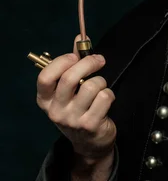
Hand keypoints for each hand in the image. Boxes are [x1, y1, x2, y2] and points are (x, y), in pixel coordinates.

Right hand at [36, 36, 116, 160]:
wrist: (89, 143)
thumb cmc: (79, 108)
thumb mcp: (70, 89)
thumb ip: (73, 62)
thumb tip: (80, 37)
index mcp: (45, 100)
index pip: (45, 77)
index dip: (61, 62)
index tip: (75, 55)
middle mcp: (55, 111)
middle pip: (70, 78)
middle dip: (88, 63)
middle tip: (99, 60)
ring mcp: (72, 119)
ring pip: (91, 86)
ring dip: (101, 81)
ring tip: (100, 86)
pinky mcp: (90, 125)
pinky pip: (104, 97)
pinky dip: (109, 94)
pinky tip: (106, 100)